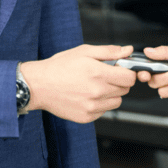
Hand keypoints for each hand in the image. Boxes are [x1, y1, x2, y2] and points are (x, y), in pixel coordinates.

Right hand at [19, 44, 136, 122]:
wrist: (38, 86)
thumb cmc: (59, 67)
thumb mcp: (84, 52)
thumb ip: (109, 51)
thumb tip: (128, 50)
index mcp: (98, 73)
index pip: (129, 78)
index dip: (127, 72)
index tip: (120, 70)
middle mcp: (97, 92)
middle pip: (125, 90)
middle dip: (118, 82)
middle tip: (103, 76)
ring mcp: (92, 106)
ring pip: (116, 102)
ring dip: (111, 94)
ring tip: (94, 86)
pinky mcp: (87, 117)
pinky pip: (104, 111)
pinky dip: (99, 104)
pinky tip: (86, 96)